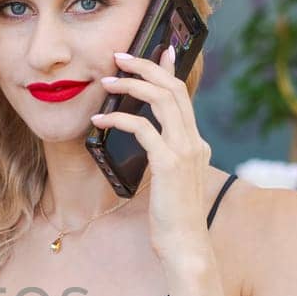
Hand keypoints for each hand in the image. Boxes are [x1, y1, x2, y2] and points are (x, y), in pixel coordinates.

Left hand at [92, 45, 214, 265]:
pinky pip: (142, 129)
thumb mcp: (171, 180)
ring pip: (161, 100)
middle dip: (146, 67)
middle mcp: (195, 141)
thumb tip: (149, 141)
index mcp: (196, 143)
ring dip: (131, 86)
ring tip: (106, 81)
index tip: (160, 50)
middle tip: (119, 57)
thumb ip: (166, 157)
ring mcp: (184, 151)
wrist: (185, 245)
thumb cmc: (173, 217)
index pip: (183, 96)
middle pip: (173, 89)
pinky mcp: (168, 164)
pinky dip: (118, 119)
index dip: (170, 70)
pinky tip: (99, 121)